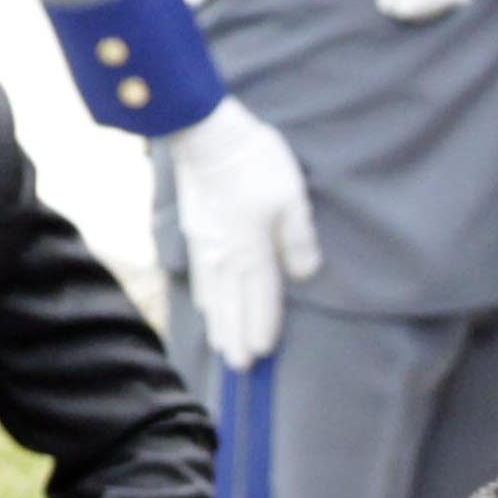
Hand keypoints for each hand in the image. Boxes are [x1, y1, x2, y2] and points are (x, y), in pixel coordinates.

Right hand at [170, 95, 319, 367]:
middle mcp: (223, 254)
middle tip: (238, 367)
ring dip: (218, 322)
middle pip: (231, 304)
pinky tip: (202, 303)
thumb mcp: (291, 198)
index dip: (262, 327)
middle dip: (236, 337)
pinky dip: (202, 295)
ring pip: (211, 293)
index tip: (263, 354)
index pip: (260, 298)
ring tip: (221, 345)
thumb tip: (305, 274)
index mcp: (250, 250)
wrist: (203, 130)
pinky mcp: (192, 228)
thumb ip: (298, 239)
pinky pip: (197, 273)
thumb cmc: (253, 161)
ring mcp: (204, 241)